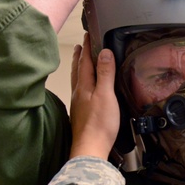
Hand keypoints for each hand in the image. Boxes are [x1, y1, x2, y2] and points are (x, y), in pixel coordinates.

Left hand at [69, 34, 120, 159]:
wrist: (90, 149)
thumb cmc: (99, 124)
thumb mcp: (106, 95)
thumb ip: (105, 73)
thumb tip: (104, 52)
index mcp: (84, 86)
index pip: (85, 62)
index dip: (87, 48)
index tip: (88, 35)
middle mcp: (78, 93)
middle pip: (78, 70)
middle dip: (80, 57)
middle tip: (80, 46)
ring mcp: (79, 104)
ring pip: (77, 81)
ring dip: (79, 69)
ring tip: (81, 63)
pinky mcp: (82, 114)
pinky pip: (80, 92)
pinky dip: (82, 83)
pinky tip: (85, 89)